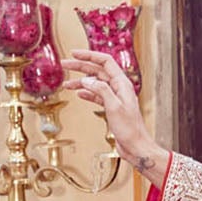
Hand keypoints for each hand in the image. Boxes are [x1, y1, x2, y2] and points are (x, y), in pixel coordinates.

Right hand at [63, 49, 163, 172]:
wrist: (136, 146)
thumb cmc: (130, 130)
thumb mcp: (114, 107)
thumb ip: (101, 91)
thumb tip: (87, 80)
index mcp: (122, 84)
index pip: (105, 62)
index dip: (89, 56)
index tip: (75, 53)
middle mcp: (119, 88)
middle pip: (98, 71)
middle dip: (81, 66)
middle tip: (65, 64)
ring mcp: (115, 97)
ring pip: (95, 84)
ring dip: (80, 82)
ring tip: (66, 84)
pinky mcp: (111, 107)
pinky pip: (96, 95)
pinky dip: (87, 93)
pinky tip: (78, 93)